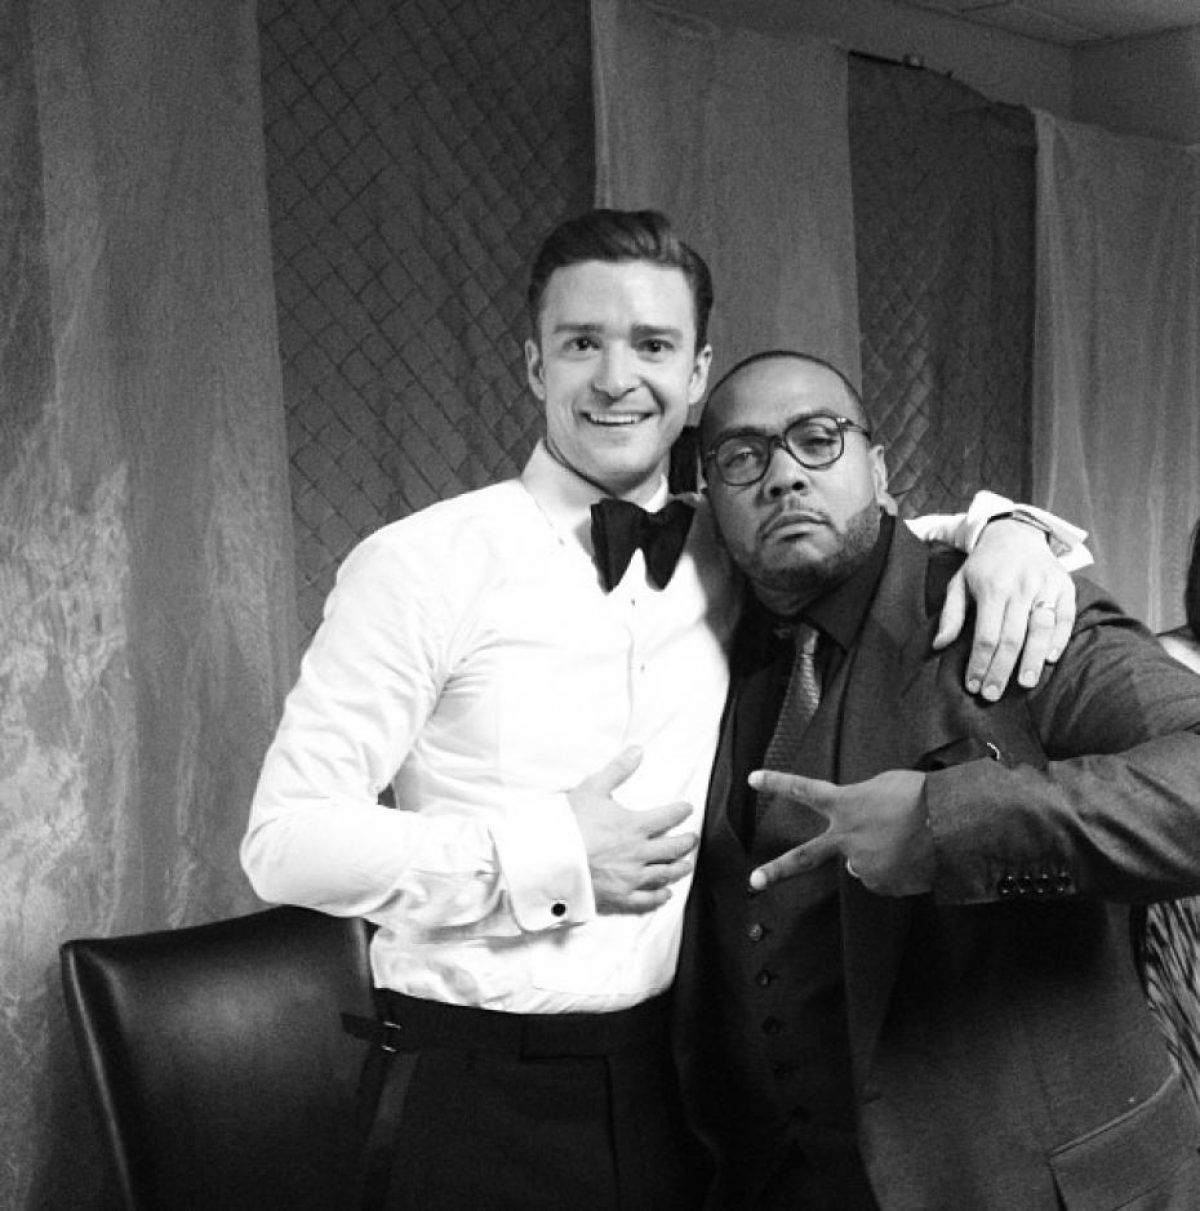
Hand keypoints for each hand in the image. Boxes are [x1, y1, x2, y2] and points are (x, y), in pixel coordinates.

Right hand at [569, 747, 697, 912]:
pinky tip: (666, 895)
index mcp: (634, 826)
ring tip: (686, 865)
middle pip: (672, 848)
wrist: (550, 859)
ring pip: (664, 874)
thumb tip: (638, 750)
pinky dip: (659, 897)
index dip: (680, 811)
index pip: (667, 817)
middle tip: (693, 839)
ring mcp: (631, 877)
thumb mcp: (593, 788)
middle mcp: (639, 853)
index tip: (687, 808)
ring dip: (679, 869)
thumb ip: (618, 769)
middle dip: (686, 842)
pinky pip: (646, 899)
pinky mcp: (620, 896)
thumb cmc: (570, 823)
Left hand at [747, 769, 931, 896]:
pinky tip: (913, 857)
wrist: (951, 825)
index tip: (753, 778)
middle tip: (754, 880)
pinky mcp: (883, 884)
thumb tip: (861, 824)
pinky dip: (897, 870)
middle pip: (804, 857)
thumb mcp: (884, 784)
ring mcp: (862, 864)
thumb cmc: (921, 796)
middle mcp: (846, 838)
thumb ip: (861, 802)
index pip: (804, 790)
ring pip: (862, 863)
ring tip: (907, 841)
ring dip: (879, 855)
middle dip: (776, 870)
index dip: (777, 783)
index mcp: (846, 804)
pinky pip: (886, 878)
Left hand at [934, 518, 1075, 699]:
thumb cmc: (984, 565)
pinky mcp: (1065, 587)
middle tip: (993, 694)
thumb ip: (951, 614)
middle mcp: (1021, 587)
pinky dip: (1059, 640)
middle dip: (1002, 670)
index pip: (986, 636)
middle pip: (1013, 638)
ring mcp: (1046, 586)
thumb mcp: (959, 582)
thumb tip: (939, 645)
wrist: (1015, 533)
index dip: (980, 663)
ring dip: (1033, 660)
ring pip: (1042, 630)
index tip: (974, 685)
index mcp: (992, 588)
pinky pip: (1066, 618)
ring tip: (1024, 684)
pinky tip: (1048, 659)